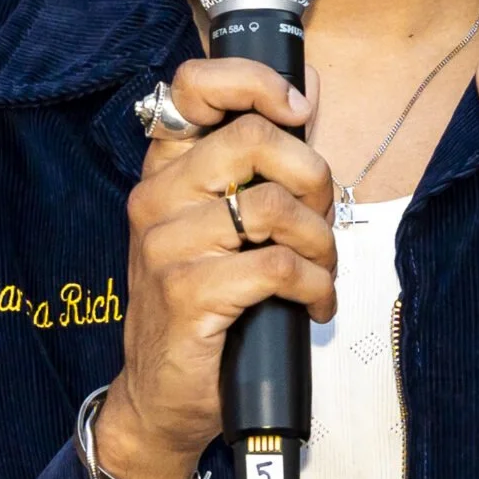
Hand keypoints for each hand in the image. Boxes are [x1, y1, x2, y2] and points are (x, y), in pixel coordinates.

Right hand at [96, 57, 336, 478]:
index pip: (192, 87)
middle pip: (253, 140)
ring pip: (274, 208)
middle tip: (322, 218)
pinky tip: (313, 304)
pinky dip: (313, 286)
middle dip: (313, 177)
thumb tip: (306, 89)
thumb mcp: (224, 225)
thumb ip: (261, 162)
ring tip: (321, 272)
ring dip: (320, 244)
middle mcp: (156, 200)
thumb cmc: (204, 306)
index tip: (297, 107)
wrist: (161, 397)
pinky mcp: (187, 294)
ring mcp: (166, 247)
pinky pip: (277, 265)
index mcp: (165, 172)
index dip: (254, 82)